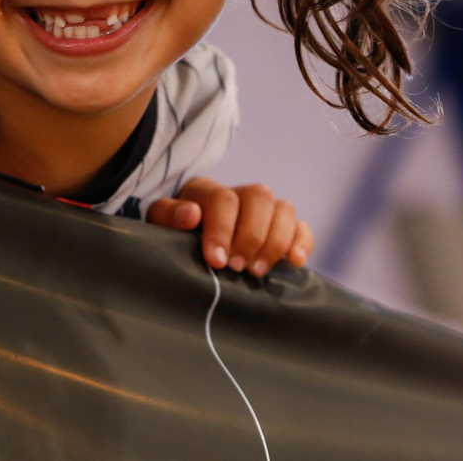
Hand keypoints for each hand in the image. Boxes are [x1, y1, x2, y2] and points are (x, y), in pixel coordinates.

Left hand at [148, 177, 313, 277]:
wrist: (187, 241)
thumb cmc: (172, 232)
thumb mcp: (160, 222)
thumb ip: (169, 215)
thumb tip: (191, 214)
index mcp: (206, 191)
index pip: (223, 199)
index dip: (222, 229)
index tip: (216, 260)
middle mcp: (239, 195)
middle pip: (259, 197)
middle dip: (250, 236)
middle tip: (237, 267)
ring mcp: (263, 211)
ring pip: (284, 209)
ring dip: (275, 242)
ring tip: (256, 271)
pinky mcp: (281, 229)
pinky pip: (301, 227)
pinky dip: (302, 242)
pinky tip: (295, 261)